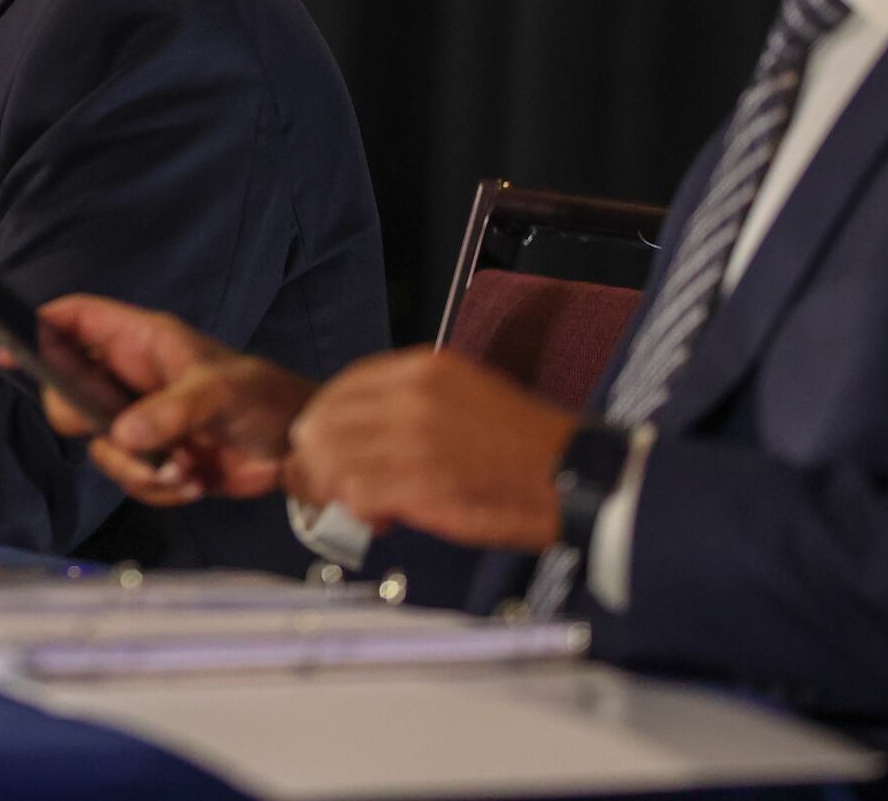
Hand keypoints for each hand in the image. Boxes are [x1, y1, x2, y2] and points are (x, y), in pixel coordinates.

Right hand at [18, 295, 318, 505]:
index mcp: (143, 342)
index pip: (78, 321)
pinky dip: (161, 489)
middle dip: (85, 423)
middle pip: (70, 392)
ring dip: (137, 469)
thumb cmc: (264, 397)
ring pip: (100, 447)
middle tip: (112, 432)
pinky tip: (196, 481)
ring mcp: (142, 421)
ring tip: (184, 469)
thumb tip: (123, 436)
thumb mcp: (218, 394)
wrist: (299, 449)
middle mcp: (133, 379)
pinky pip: (131, 478)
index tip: (9, 348)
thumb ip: (169, 412)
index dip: (41, 328)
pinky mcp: (156, 460)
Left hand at [284, 346, 577, 553]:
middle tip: (334, 489)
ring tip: (366, 506)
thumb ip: (408, 404)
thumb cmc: (521, 447)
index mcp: (422, 369)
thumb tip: (359, 431)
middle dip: (318, 462)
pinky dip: (359, 511)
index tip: (326, 450)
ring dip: (336, 491)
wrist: (569, 477)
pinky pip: (356, 494)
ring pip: (331, 461)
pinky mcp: (418, 480)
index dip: (325, 423)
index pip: (341, 388)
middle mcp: (410, 395)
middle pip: (323, 424)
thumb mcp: (463, 395)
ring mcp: (412, 437)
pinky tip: (383, 519)